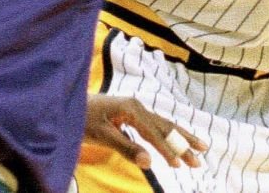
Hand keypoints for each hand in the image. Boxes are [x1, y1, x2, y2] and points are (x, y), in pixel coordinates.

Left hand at [84, 95, 206, 169]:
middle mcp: (138, 106)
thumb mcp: (101, 135)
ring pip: (164, 125)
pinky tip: (175, 143)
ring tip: (199, 148)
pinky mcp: (132, 114)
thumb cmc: (81, 118)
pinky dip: (168, 136)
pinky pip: (155, 126)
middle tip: (200, 159)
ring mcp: (136, 109)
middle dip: (184, 143)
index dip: (167, 150)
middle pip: (166, 126)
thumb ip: (126, 148)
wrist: (68, 103)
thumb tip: (149, 163)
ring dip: (181, 138)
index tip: (179, 165)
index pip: (155, 133)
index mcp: (132, 108)